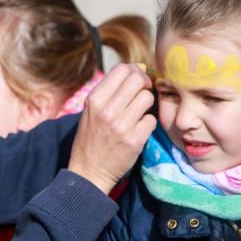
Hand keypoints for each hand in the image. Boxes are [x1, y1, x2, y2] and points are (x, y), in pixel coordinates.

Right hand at [68, 64, 156, 193]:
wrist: (89, 172)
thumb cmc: (91, 138)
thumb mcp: (91, 110)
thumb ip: (112, 90)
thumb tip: (140, 69)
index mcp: (95, 99)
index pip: (122, 69)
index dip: (134, 70)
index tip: (137, 80)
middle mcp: (107, 110)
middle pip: (138, 79)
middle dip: (145, 83)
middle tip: (143, 92)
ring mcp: (122, 125)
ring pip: (147, 98)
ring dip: (147, 104)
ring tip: (139, 113)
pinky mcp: (134, 140)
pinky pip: (151, 120)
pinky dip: (148, 123)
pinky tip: (139, 129)